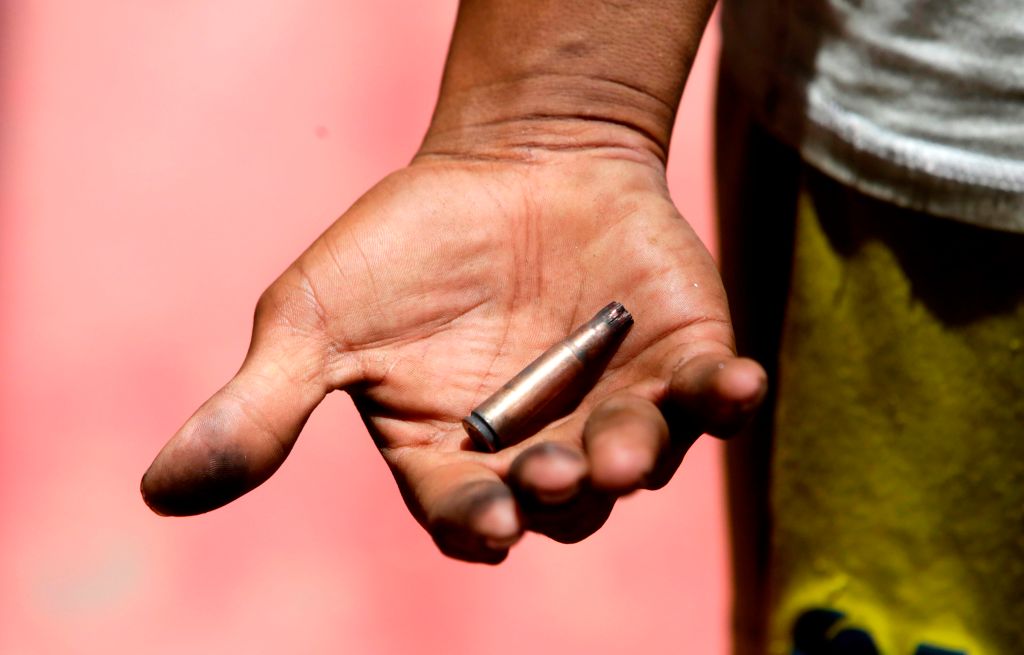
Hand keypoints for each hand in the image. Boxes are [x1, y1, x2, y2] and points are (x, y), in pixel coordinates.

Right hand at [141, 121, 765, 562]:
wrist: (511, 159)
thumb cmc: (407, 245)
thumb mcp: (318, 320)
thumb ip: (261, 407)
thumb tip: (157, 491)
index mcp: (458, 455)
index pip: (467, 513)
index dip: (477, 522)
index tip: (484, 521)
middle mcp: (544, 448)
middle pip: (561, 503)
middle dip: (559, 496)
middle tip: (554, 476)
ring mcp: (619, 407)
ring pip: (637, 462)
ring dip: (636, 460)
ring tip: (623, 449)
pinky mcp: (682, 360)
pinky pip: (712, 398)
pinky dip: (727, 399)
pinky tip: (735, 386)